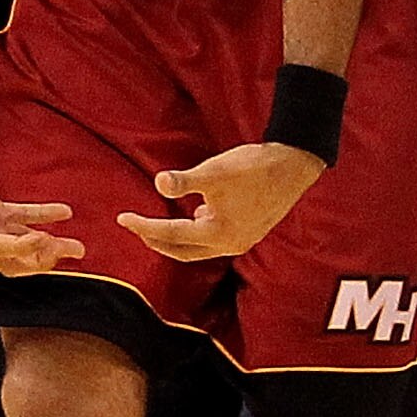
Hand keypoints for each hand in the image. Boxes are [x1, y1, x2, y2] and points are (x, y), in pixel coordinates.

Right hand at [0, 135, 84, 274]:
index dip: (21, 247)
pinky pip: (19, 220)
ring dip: (47, 247)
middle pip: (12, 260)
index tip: (44, 238)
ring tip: (78, 247)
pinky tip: (64, 212)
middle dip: (41, 260)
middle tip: (71, 251)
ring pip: (19, 245)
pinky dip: (41, 217)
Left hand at [118, 141, 323, 262]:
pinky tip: (194, 216)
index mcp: (218, 234)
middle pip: (183, 251)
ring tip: (157, 226)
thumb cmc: (254, 168)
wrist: (294, 165)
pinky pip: (214, 240)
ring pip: (199, 249)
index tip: (122, 219)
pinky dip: (196, 233)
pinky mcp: (249, 231)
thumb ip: (184, 181)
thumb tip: (159, 183)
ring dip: (176, 240)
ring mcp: (242, 240)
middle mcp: (230, 245)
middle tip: (135, 228)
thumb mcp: (214, 171)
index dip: (143, 226)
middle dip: (156, 241)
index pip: (170, 235)